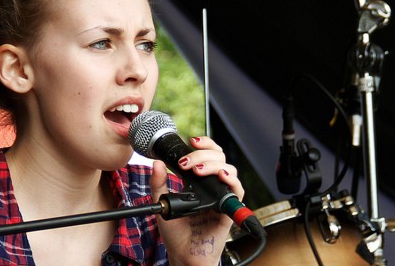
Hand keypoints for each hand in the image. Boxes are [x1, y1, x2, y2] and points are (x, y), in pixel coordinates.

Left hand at [150, 136, 243, 265]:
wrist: (183, 254)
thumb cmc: (176, 232)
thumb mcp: (162, 202)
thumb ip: (159, 183)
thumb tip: (156, 162)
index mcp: (199, 181)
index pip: (208, 154)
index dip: (204, 144)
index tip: (191, 141)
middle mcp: (213, 186)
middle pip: (219, 157)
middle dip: (203, 154)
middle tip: (186, 162)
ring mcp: (222, 196)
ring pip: (229, 169)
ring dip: (214, 164)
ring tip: (197, 170)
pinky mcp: (229, 209)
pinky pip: (237, 190)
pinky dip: (231, 180)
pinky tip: (221, 176)